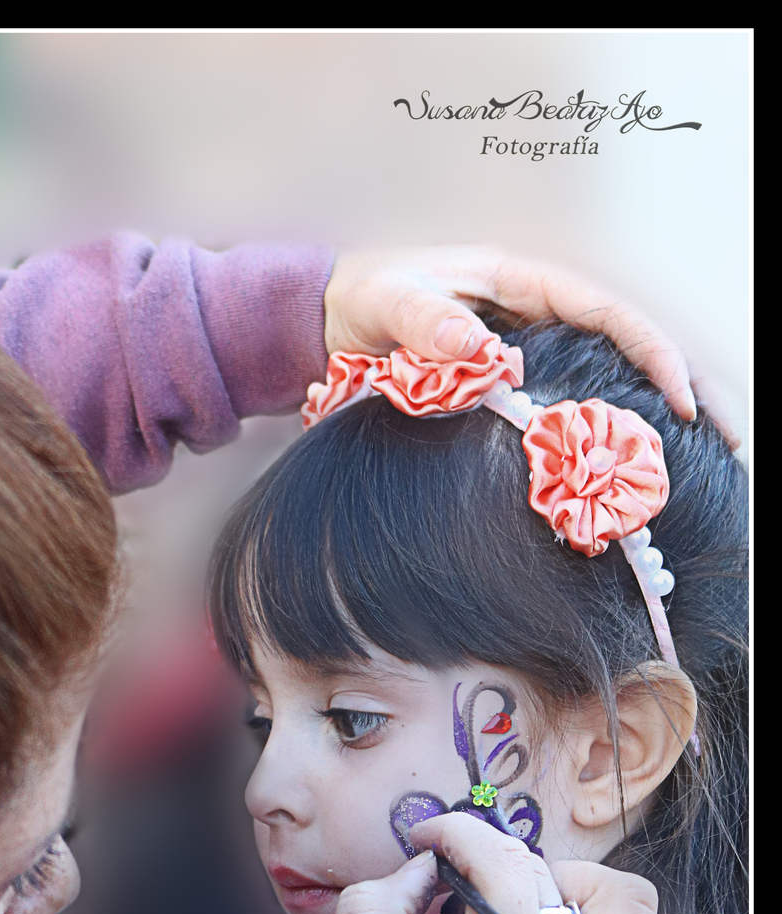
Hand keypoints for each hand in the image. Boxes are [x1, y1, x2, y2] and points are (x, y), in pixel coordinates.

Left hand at [323, 246, 738, 445]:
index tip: (681, 398)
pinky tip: (633, 479)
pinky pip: (576, 409)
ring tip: (708, 467)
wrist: (331, 317)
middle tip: (731, 443)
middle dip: (689, 389)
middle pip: (635, 349)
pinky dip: (609, 440)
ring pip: (616, 382)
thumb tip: (481, 347)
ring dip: (659, 422)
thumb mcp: (390, 303)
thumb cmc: (365, 298)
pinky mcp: (517, 388)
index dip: (654, 354)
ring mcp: (534, 352)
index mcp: (525, 283)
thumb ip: (430, 322)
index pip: (611, 314)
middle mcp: (541, 316)